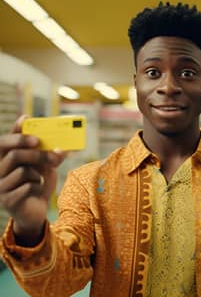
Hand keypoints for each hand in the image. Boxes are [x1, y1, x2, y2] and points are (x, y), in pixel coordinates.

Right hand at [0, 115, 65, 244]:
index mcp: (7, 159)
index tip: (26, 118)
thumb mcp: (47, 168)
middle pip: (13, 154)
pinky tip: (37, 191)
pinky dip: (38, 187)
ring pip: (22, 171)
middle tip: (51, 151)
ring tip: (40, 179)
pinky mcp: (6, 200)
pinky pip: (27, 187)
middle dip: (35, 152)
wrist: (35, 212)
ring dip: (38, 173)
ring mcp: (0, 185)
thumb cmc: (39, 185)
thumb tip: (64, 147)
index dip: (15, 130)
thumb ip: (52, 156)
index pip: (6, 141)